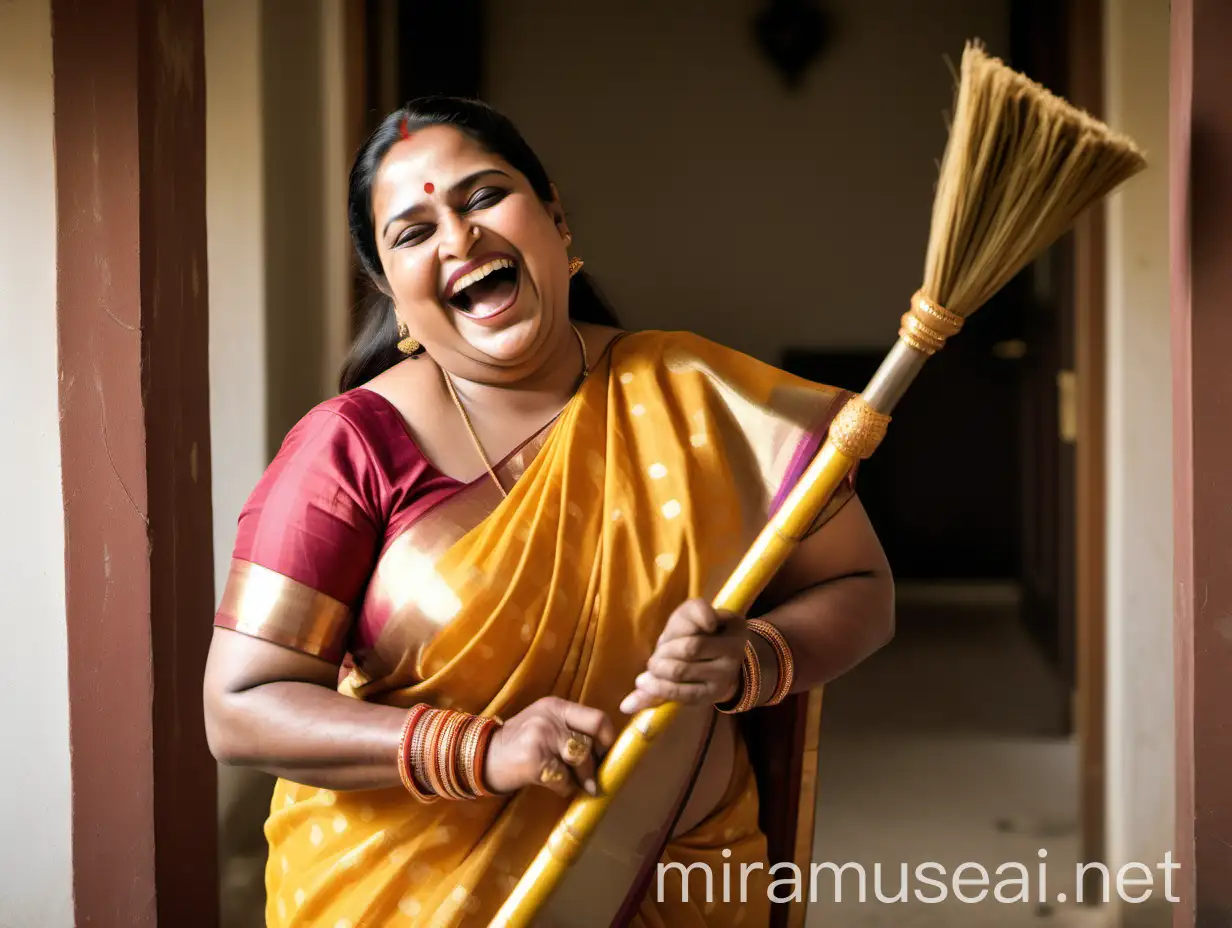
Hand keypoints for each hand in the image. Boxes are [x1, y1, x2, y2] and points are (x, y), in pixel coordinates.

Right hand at [482, 696, 616, 797]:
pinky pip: (563, 779)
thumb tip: (604, 752)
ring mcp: (541, 737)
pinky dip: (564, 788)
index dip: (608, 740)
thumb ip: (569, 729)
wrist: (480, 756)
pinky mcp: (534, 760)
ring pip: (580, 761)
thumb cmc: (518, 744)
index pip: (597, 718)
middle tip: (595, 777)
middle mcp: (550, 717)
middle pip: (592, 740)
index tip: (606, 756)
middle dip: (597, 763)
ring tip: (576, 785)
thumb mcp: (543, 724)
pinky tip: (556, 787)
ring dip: (582, 779)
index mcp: (556, 706)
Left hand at [618, 598, 746, 715]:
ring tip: (654, 666)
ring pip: (681, 670)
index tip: (675, 632)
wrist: (704, 661)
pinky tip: (643, 683)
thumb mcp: (692, 614)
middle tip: (657, 653)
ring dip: (659, 668)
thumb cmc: (692, 631)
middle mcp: (735, 652)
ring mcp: (725, 676)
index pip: (702, 619)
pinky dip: (658, 688)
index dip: (681, 625)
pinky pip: (681, 693)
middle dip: (664, 650)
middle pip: (689, 648)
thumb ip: (698, 610)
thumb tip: (709, 623)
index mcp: (734, 626)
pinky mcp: (710, 696)